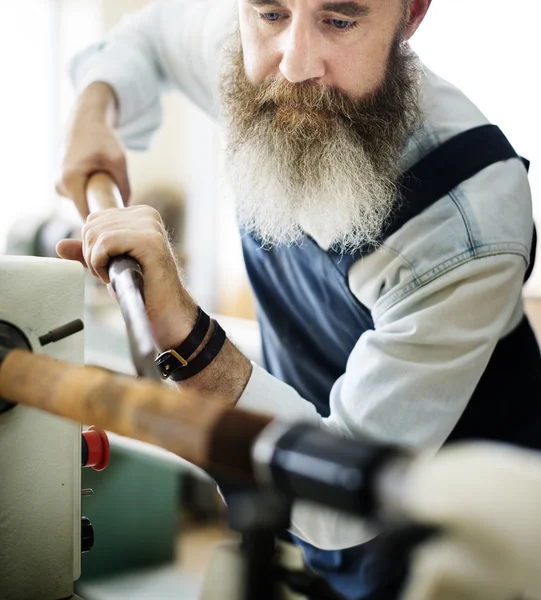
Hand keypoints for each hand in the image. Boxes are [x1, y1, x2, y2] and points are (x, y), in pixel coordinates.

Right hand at [56, 82, 129, 218]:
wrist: (86, 121)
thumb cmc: (102, 138)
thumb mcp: (119, 161)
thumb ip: (125, 186)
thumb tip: (127, 210)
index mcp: (70, 182)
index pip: (85, 216)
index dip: (102, 223)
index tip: (118, 225)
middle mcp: (60, 186)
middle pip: (85, 211)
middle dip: (103, 213)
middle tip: (121, 209)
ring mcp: (60, 186)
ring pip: (84, 205)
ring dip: (98, 203)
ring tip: (114, 194)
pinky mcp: (63, 184)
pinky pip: (81, 198)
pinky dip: (93, 196)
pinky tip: (104, 189)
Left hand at [56, 205, 196, 349]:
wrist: (163, 308)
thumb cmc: (141, 286)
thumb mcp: (110, 264)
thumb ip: (88, 251)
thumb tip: (59, 245)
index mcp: (140, 214)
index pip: (95, 219)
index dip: (91, 246)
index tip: (109, 265)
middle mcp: (146, 214)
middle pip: (91, 225)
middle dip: (91, 254)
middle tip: (109, 273)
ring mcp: (150, 225)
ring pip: (95, 234)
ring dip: (96, 262)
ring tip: (113, 275)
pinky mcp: (149, 240)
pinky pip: (105, 242)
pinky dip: (100, 262)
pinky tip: (113, 275)